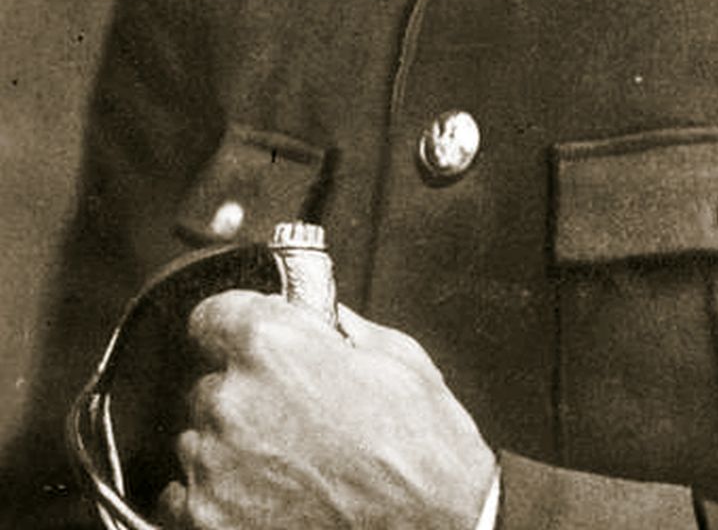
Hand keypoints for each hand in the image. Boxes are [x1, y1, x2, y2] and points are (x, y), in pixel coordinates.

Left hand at [157, 292, 496, 529]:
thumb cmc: (423, 452)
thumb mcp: (397, 360)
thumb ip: (342, 330)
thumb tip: (321, 321)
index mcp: (272, 346)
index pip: (211, 316)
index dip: (234, 328)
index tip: (244, 341)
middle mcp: (232, 403)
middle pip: (207, 387)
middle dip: (242, 396)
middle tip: (291, 419)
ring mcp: (215, 472)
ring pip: (197, 445)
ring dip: (229, 450)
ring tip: (288, 468)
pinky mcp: (209, 526)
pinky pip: (185, 501)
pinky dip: (217, 501)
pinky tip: (268, 502)